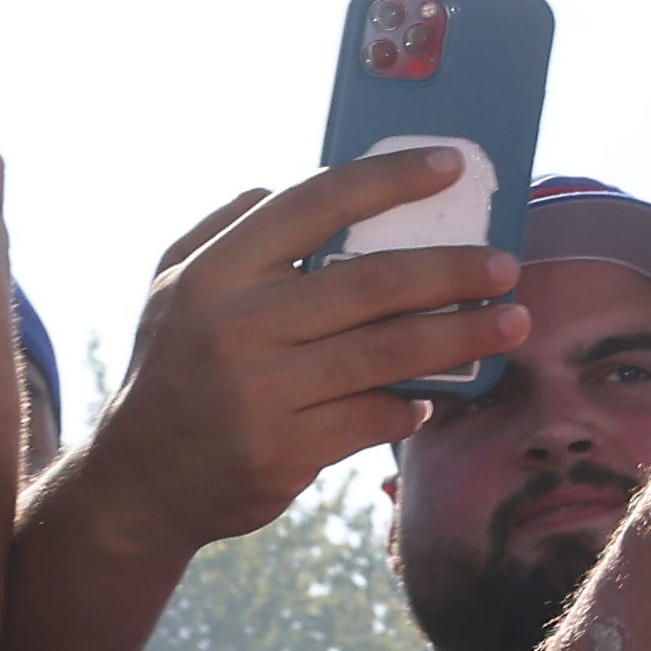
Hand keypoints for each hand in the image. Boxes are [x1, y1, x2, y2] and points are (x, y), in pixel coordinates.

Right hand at [57, 155, 532, 552]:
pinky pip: (373, 417)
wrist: (138, 484)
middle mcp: (236, 326)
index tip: (451, 166)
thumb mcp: (172, 288)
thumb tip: (279, 179)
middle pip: (371, 282)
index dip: (389, 179)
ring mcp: (261, 392)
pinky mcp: (283, 451)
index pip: (316, 203)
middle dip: (452, 270)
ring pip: (387, 353)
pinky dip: (411, 404)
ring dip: (461, 336)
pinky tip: (433, 396)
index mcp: (216, 273)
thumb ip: (223, 227)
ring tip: (511, 322)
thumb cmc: (172, 368)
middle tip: (505, 265)